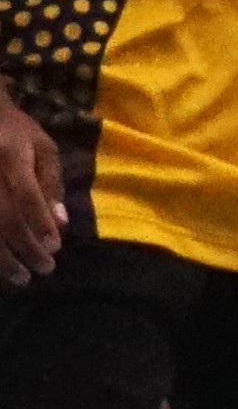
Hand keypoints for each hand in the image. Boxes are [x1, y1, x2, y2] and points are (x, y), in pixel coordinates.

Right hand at [0, 94, 61, 283]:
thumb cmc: (14, 130)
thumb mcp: (43, 147)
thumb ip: (52, 184)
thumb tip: (61, 224)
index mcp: (10, 154)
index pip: (26, 193)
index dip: (39, 222)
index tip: (55, 247)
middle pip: (1, 216)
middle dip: (24, 247)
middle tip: (44, 269)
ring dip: (1, 257)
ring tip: (20, 278)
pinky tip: (0, 265)